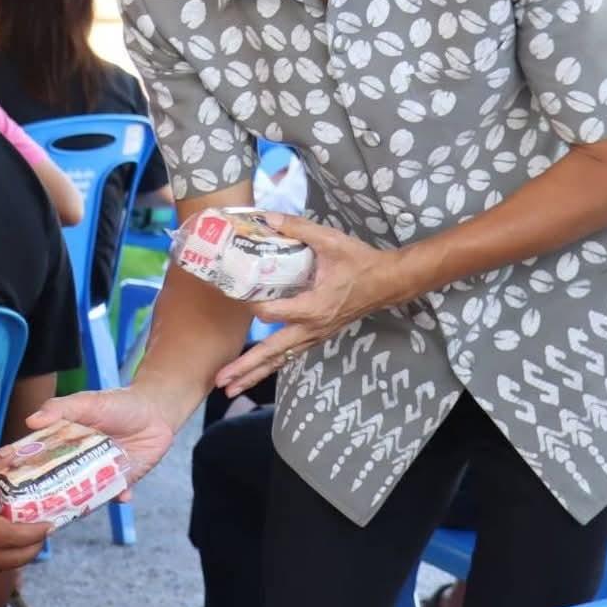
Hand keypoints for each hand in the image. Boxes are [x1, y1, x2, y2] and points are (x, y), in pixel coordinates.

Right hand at [26, 387, 177, 495]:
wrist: (156, 411)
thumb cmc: (118, 403)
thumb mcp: (87, 402)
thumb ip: (60, 409)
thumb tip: (31, 421)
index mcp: (63, 443)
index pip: (41, 461)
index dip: (28, 473)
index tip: (15, 485)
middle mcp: (78, 463)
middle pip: (60, 484)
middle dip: (52, 497)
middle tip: (42, 508)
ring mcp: (99, 474)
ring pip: (85, 495)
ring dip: (81, 503)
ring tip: (76, 510)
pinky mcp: (121, 481)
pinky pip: (115, 495)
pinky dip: (118, 497)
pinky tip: (121, 496)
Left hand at [217, 214, 406, 398]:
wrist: (386, 282)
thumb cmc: (359, 262)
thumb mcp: (330, 240)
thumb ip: (297, 228)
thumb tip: (267, 218)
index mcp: (313, 307)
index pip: (272, 314)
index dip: (251, 306)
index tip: (236, 294)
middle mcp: (312, 328)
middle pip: (272, 353)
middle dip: (245, 368)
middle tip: (219, 381)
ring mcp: (315, 336)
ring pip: (280, 360)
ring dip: (254, 374)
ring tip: (229, 389)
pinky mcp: (317, 336)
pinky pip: (290, 356)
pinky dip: (270, 366)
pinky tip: (254, 374)